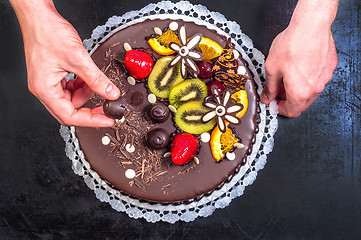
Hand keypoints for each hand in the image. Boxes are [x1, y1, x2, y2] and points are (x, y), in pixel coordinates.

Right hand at [11, 0, 119, 126]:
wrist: (39, 16)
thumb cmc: (48, 32)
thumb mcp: (78, 58)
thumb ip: (96, 79)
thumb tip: (110, 93)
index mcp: (44, 89)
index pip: (69, 116)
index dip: (91, 120)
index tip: (107, 120)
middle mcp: (44, 89)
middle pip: (70, 110)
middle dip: (90, 108)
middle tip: (108, 106)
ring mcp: (48, 83)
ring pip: (72, 99)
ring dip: (87, 93)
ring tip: (95, 81)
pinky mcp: (54, 76)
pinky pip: (71, 88)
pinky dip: (82, 85)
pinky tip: (87, 77)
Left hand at [261, 0, 338, 116]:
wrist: (310, 26)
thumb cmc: (292, 44)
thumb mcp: (272, 68)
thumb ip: (269, 87)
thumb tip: (267, 97)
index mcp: (300, 92)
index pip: (291, 111)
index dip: (280, 109)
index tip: (274, 102)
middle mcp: (315, 88)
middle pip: (301, 104)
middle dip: (288, 100)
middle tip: (278, 90)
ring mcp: (324, 78)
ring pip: (310, 92)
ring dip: (298, 90)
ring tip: (287, 77)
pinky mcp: (329, 68)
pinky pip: (317, 80)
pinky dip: (307, 79)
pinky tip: (298, 68)